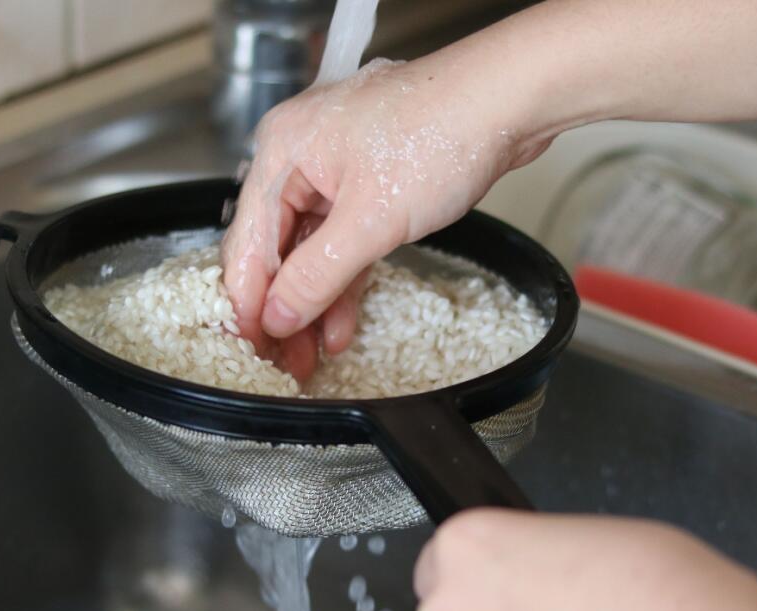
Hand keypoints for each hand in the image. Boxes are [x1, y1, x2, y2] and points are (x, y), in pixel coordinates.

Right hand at [221, 56, 551, 379]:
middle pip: (277, 246)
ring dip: (315, 301)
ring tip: (313, 356)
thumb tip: (279, 317)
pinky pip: (345, 238)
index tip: (254, 350)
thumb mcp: (372, 220)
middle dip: (284, 308)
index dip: (248, 302)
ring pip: (313, 248)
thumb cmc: (440, 132)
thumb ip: (318, 274)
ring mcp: (338, 167)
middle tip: (284, 364)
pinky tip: (342, 323)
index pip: (248, 241)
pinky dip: (345, 278)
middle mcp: (301, 155)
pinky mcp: (373, 179)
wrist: (508, 101)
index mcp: (283, 151)